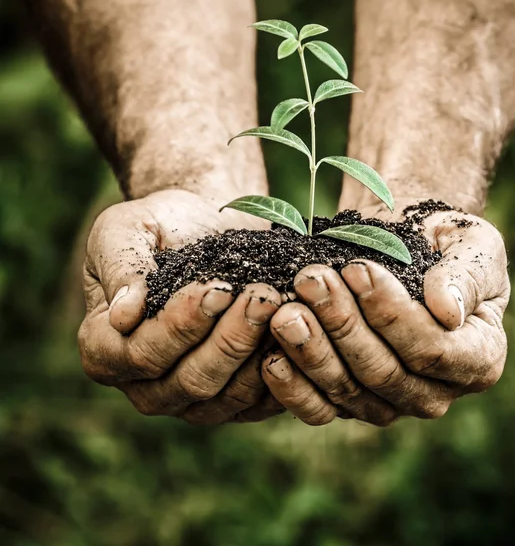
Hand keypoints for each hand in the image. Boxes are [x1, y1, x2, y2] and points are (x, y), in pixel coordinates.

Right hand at [78, 189, 283, 423]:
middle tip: (262, 296)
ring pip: (227, 396)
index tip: (217, 287)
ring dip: (257, 351)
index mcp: (105, 349)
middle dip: (230, 338)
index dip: (181, 325)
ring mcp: (191, 399)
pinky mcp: (233, 399)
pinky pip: (258, 401)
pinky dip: (281, 371)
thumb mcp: (124, 229)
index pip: (141, 354)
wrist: (206, 226)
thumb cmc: (161, 225)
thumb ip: (120, 267)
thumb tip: (123, 316)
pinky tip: (297, 331)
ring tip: (281, 305)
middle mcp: (145, 385)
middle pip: (190, 381)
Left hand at [261, 209, 509, 425]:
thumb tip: (447, 312)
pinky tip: (270, 359)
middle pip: (383, 372)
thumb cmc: (441, 243)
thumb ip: (466, 276)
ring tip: (285, 312)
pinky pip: (320, 408)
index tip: (356, 269)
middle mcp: (435, 392)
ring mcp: (389, 403)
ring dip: (312, 351)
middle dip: (342, 324)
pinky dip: (293, 389)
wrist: (404, 247)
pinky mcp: (349, 402)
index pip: (433, 350)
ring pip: (348, 391)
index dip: (391, 314)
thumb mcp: (473, 245)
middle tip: (309, 281)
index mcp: (478, 359)